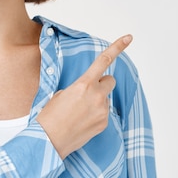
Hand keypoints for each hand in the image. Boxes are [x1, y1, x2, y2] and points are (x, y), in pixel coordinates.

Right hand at [36, 35, 131, 159]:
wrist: (49, 140)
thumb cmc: (50, 116)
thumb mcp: (61, 93)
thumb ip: (79, 87)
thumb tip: (87, 91)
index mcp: (84, 84)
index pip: (103, 61)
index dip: (117, 47)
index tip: (128, 37)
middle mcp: (97, 96)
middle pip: (110, 81)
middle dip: (102, 84)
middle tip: (88, 93)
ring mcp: (102, 110)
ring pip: (105, 99)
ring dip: (97, 102)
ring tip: (79, 113)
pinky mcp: (104, 123)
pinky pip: (104, 113)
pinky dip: (96, 115)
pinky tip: (82, 121)